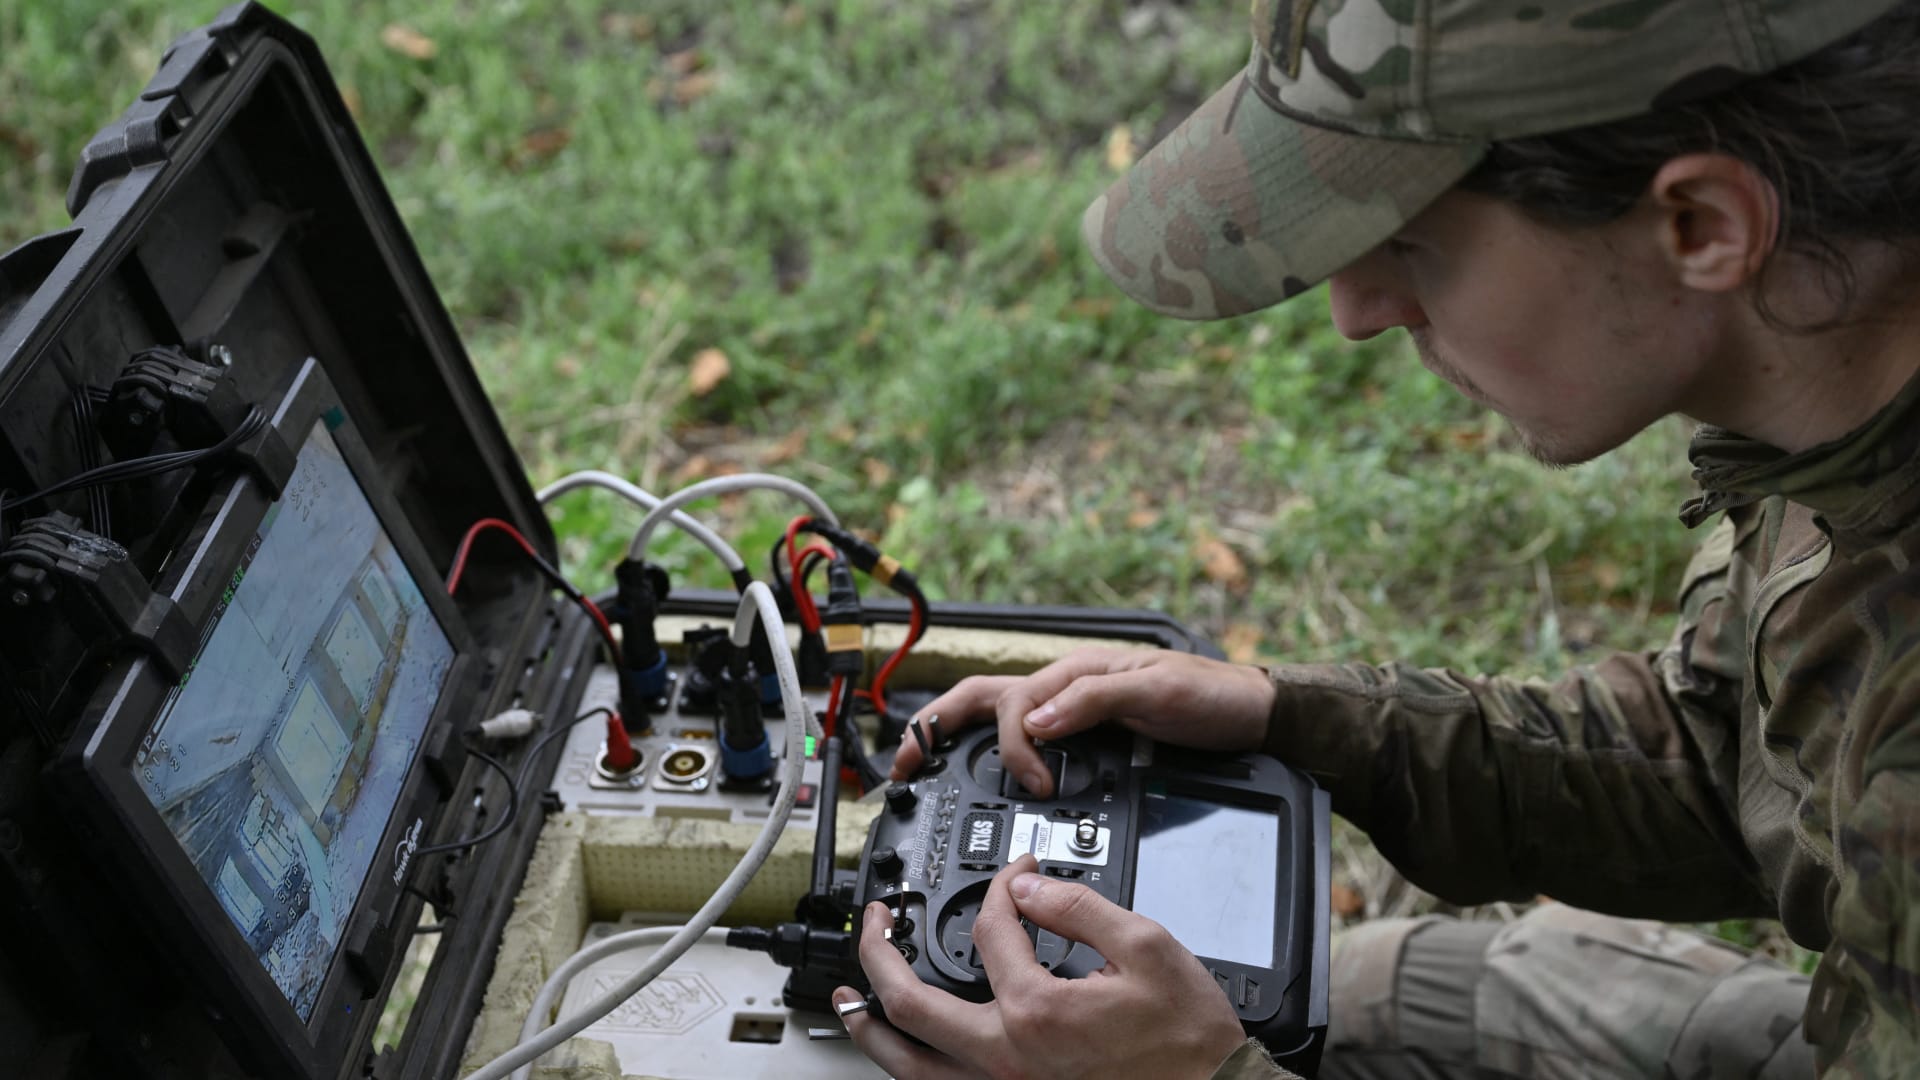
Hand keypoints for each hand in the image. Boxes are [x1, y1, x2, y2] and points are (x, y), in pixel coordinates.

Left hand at [836, 855, 1246, 1079]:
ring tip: (851, 1000)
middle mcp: (1007, 1057)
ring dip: (872, 1028)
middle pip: (910, 1004)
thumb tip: (1027, 888)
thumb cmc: (1189, 1041)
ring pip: (911, 1066)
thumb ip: (1079, 908)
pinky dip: (912, 1069)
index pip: (992, 929)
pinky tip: (907, 1054)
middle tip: (874, 923)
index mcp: (1036, 1009)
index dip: (1000, 888)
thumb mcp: (1147, 948)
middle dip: (879, 955)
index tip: (1015, 875)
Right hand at [891, 648, 1274, 795]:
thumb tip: (1032, 722)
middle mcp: (1065, 691)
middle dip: (931, 728)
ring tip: (922, 769)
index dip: (1011, 748)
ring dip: (954, 739)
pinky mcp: (1088, 735)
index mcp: (1074, 674)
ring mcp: (1073, 711)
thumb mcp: (1156, 689)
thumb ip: (1091, 701)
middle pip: (979, 701)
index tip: (1034, 784)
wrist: (1254, 717)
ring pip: (997, 720)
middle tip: (899, 767)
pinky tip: (988, 779)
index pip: (1011, 705)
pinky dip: (995, 756)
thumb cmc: (1212, 697)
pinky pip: (1029, 741)